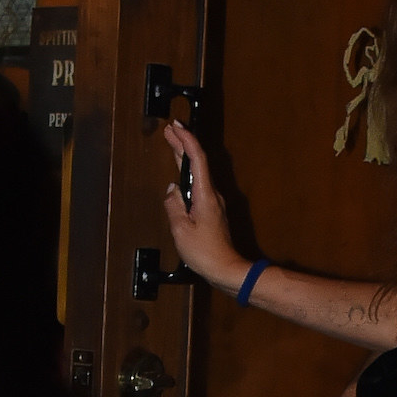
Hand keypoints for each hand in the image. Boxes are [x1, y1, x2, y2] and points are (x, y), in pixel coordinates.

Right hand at [161, 123, 250, 291]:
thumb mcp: (181, 229)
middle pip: (198, 162)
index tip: (175, 127)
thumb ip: (174, 205)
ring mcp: (213, 202)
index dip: (186, 140)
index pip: (196, 159)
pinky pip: (199, 185)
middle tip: (170, 130)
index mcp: (205, 194)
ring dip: (185, 158)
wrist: (226, 268)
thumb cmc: (205, 253)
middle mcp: (212, 194)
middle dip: (183, 144)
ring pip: (198, 173)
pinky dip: (188, 174)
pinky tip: (180, 175)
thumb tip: (172, 191)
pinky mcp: (212, 211)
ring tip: (173, 145)